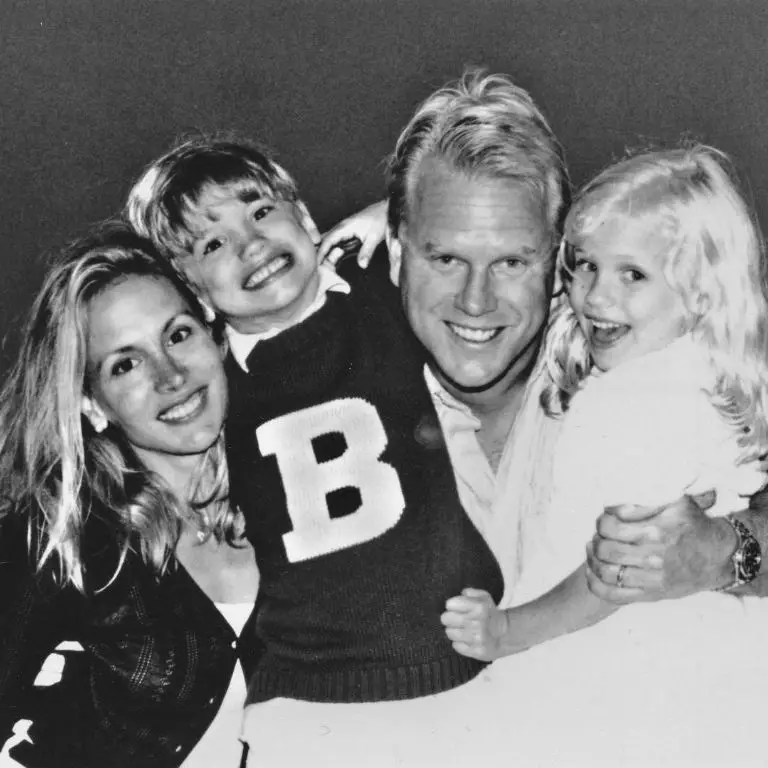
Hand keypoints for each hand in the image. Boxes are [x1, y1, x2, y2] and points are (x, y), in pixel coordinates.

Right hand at [317, 200, 387, 266]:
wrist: (386, 209)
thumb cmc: (380, 219)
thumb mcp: (374, 237)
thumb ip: (367, 251)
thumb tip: (361, 265)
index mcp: (345, 227)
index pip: (327, 240)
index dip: (320, 252)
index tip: (316, 263)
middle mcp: (341, 227)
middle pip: (324, 240)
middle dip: (318, 252)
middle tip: (315, 266)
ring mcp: (344, 228)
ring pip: (328, 240)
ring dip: (323, 250)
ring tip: (320, 264)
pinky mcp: (347, 231)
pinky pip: (335, 240)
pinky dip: (330, 248)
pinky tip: (330, 256)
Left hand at [441, 588, 508, 660]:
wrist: (505, 634)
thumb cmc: (489, 613)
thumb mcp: (483, 597)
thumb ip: (469, 592)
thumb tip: (460, 595)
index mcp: (480, 607)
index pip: (450, 604)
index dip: (451, 605)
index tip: (455, 607)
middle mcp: (479, 623)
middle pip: (446, 618)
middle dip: (448, 618)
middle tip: (455, 619)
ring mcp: (478, 639)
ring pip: (449, 632)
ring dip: (453, 631)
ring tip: (461, 629)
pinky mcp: (477, 652)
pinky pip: (456, 646)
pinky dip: (459, 643)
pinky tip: (466, 639)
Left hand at [586, 493, 734, 603]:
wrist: (720, 556)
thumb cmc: (695, 525)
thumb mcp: (676, 503)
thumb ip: (644, 503)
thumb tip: (612, 506)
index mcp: (657, 531)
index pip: (610, 526)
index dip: (602, 521)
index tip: (606, 518)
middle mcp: (653, 556)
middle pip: (605, 550)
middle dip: (596, 540)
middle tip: (599, 536)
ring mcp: (652, 579)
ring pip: (606, 573)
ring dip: (593, 560)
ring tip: (593, 550)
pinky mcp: (651, 595)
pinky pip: (614, 595)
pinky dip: (596, 584)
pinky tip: (592, 572)